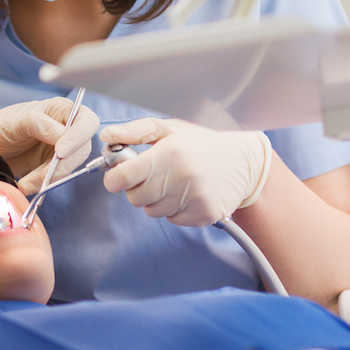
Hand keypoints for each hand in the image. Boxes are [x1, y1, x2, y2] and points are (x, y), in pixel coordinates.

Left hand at [0, 98, 99, 193]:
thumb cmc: (0, 125)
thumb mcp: (20, 121)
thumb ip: (42, 125)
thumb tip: (63, 137)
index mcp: (63, 110)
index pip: (86, 122)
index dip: (78, 137)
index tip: (60, 151)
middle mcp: (67, 129)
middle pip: (82, 149)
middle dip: (63, 164)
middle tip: (43, 174)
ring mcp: (61, 150)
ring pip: (70, 167)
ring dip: (50, 177)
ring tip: (27, 182)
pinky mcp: (52, 167)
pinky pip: (56, 178)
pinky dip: (43, 184)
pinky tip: (26, 184)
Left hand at [99, 118, 272, 225]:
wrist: (243, 162)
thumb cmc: (200, 143)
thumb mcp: (169, 129)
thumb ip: (134, 132)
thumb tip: (105, 136)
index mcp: (170, 153)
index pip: (123, 177)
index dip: (115, 178)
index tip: (118, 175)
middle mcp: (182, 177)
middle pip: (135, 198)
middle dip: (137, 188)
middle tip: (152, 175)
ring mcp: (195, 199)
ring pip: (152, 211)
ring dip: (157, 199)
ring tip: (174, 182)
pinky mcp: (204, 215)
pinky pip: (172, 220)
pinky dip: (175, 209)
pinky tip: (188, 193)